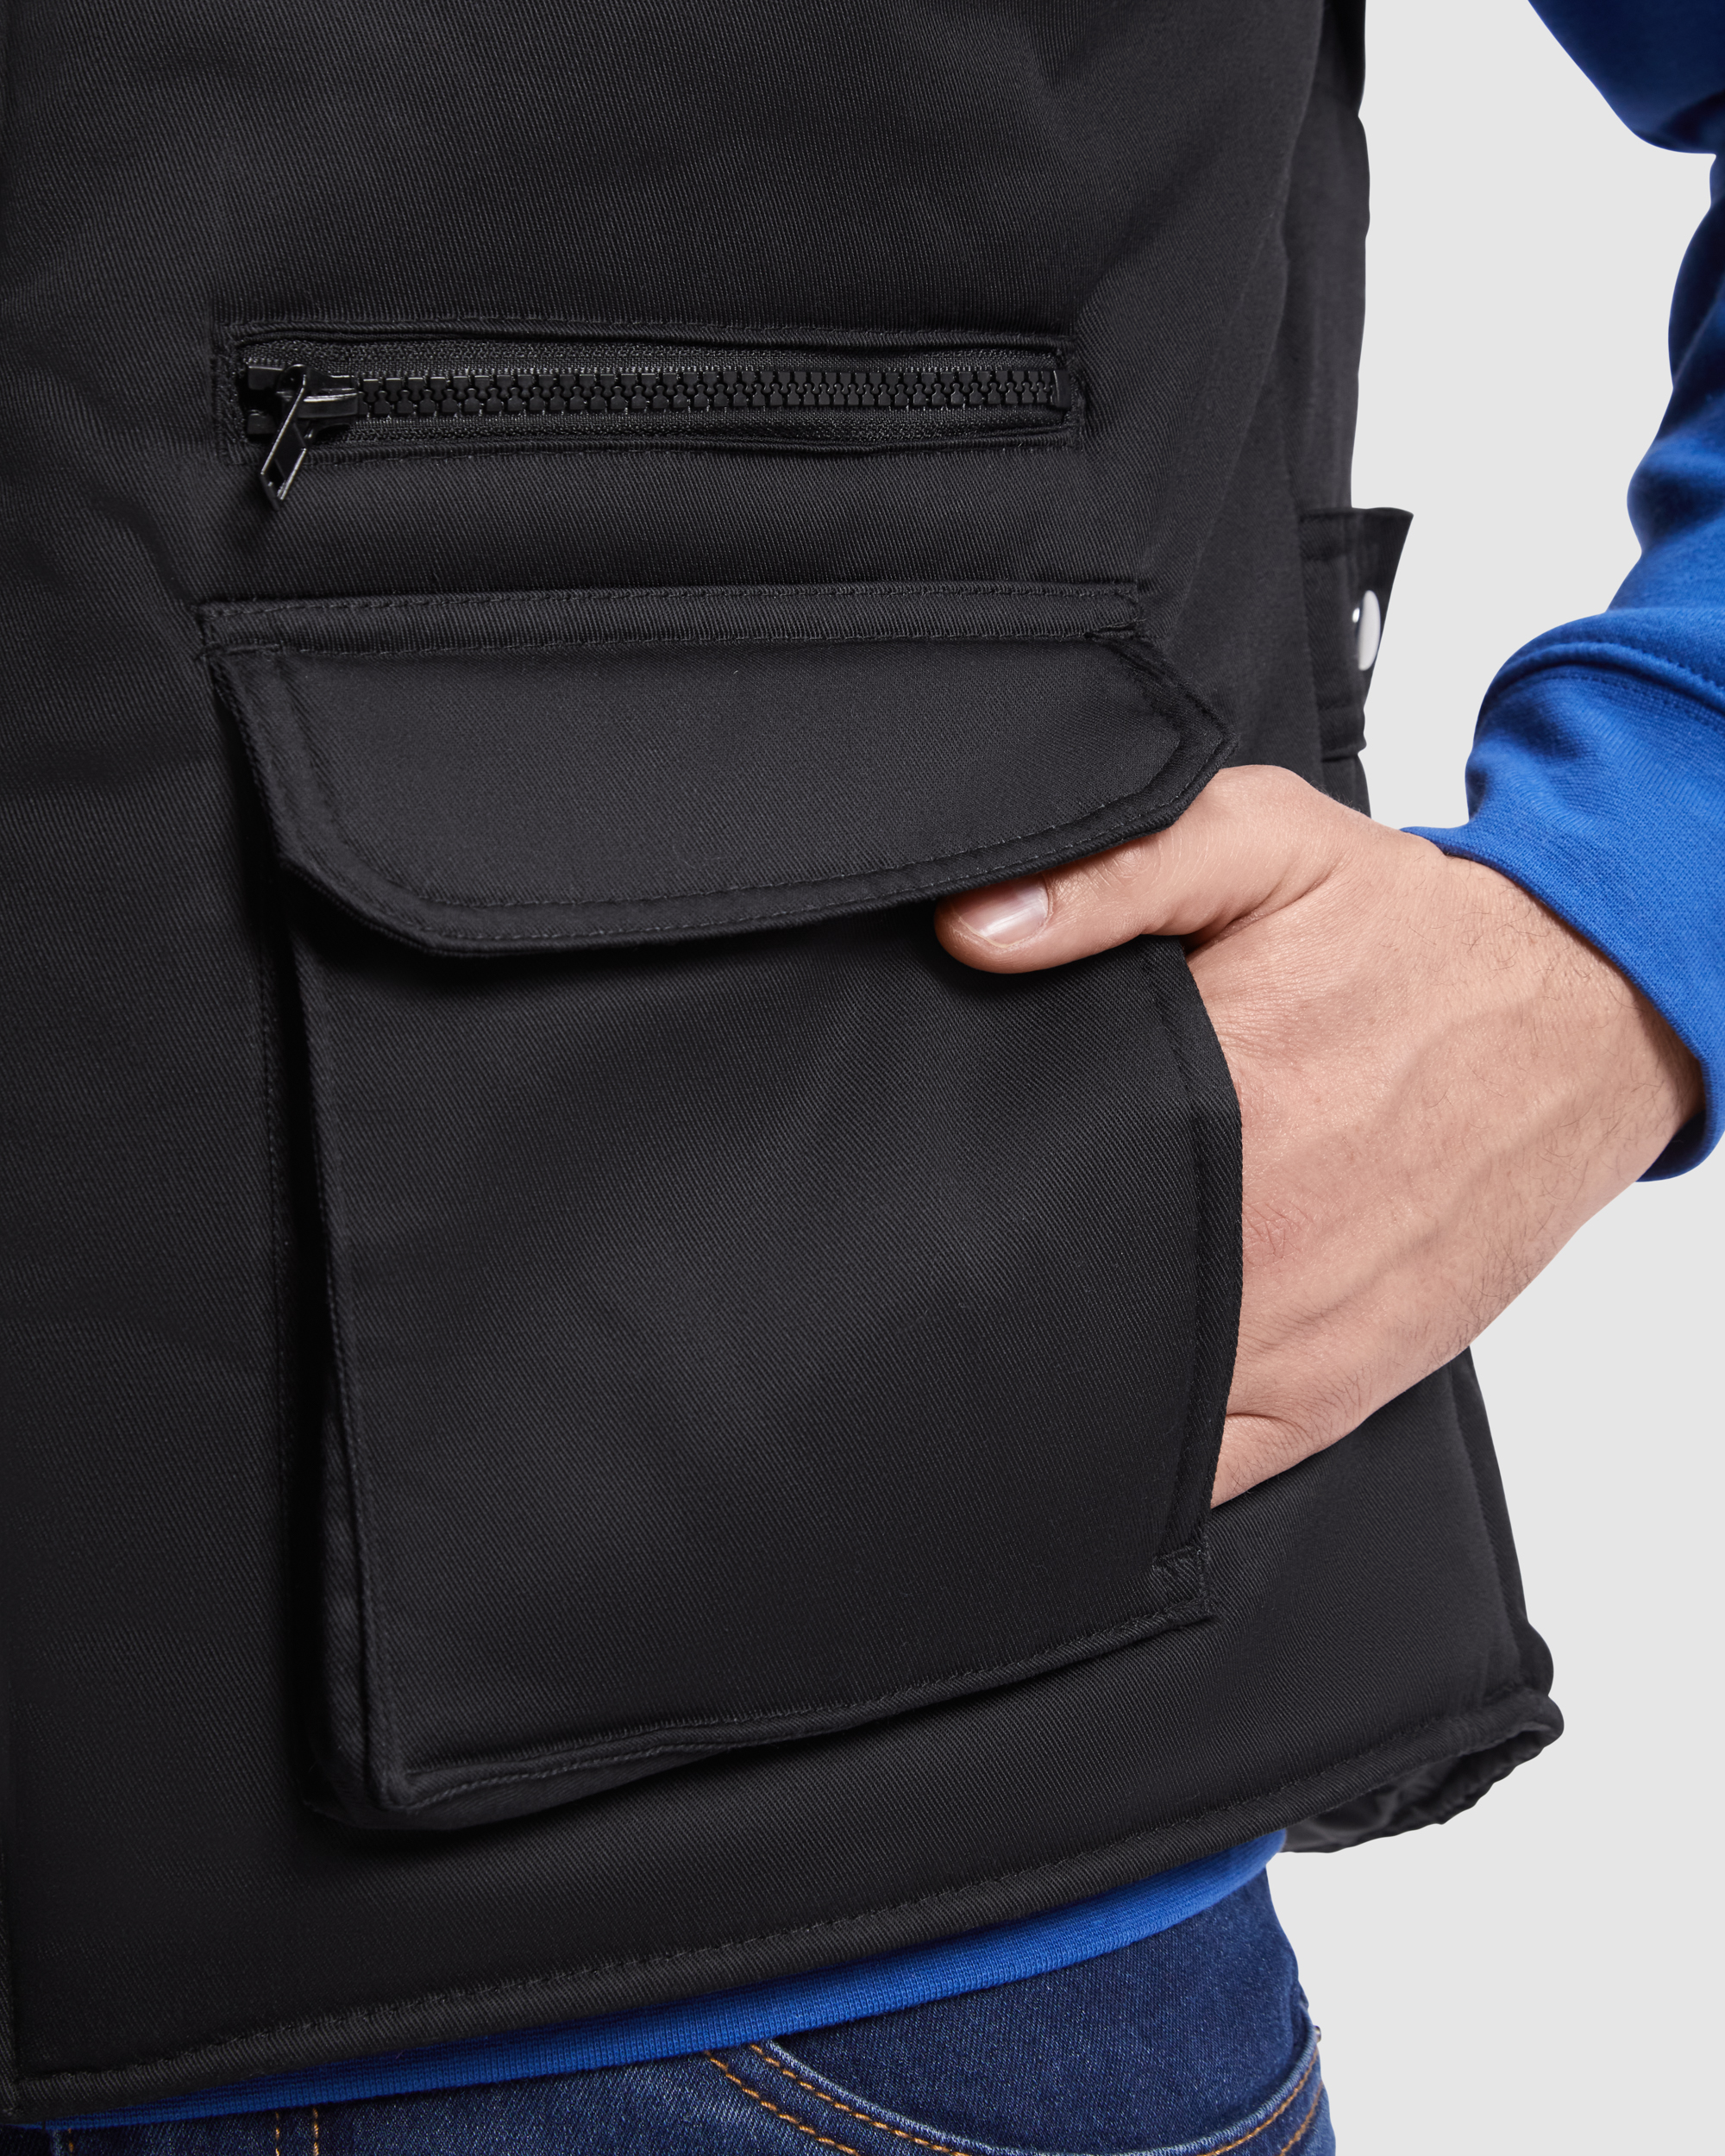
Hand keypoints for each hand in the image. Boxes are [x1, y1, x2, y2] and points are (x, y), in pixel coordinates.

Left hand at [935, 767, 1701, 1504]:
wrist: (1587, 1021)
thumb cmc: (1414, 934)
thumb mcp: (1267, 842)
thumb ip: (1116, 872)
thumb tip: (977, 926)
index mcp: (1224, 1110)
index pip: (1030, 1193)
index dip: (947, 1210)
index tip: (889, 1209)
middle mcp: (1254, 1246)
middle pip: (1060, 1314)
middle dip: (981, 1301)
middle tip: (914, 1280)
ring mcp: (1294, 1338)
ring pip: (1124, 1415)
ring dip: (1048, 1396)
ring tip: (975, 1360)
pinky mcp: (1334, 1393)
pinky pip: (1212, 1474)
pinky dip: (1141, 1471)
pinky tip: (1080, 1435)